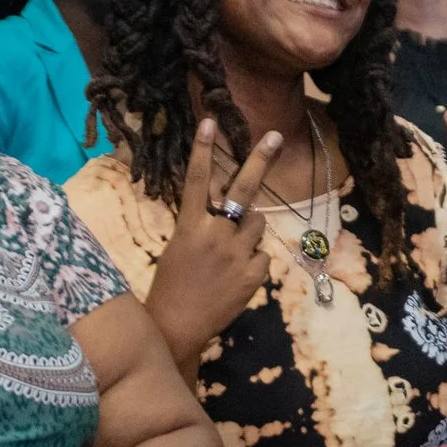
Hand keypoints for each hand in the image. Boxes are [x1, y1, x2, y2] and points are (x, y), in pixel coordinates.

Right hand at [143, 119, 282, 366]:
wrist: (177, 326)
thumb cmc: (171, 285)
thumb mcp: (179, 247)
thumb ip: (204, 225)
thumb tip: (231, 210)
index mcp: (189, 226)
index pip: (196, 180)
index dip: (202, 149)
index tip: (209, 120)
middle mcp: (215, 234)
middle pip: (242, 189)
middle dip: (260, 159)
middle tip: (274, 135)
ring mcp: (237, 254)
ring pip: (257, 224)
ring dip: (249, 231)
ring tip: (229, 254)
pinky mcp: (254, 274)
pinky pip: (262, 255)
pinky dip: (252, 262)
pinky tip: (234, 278)